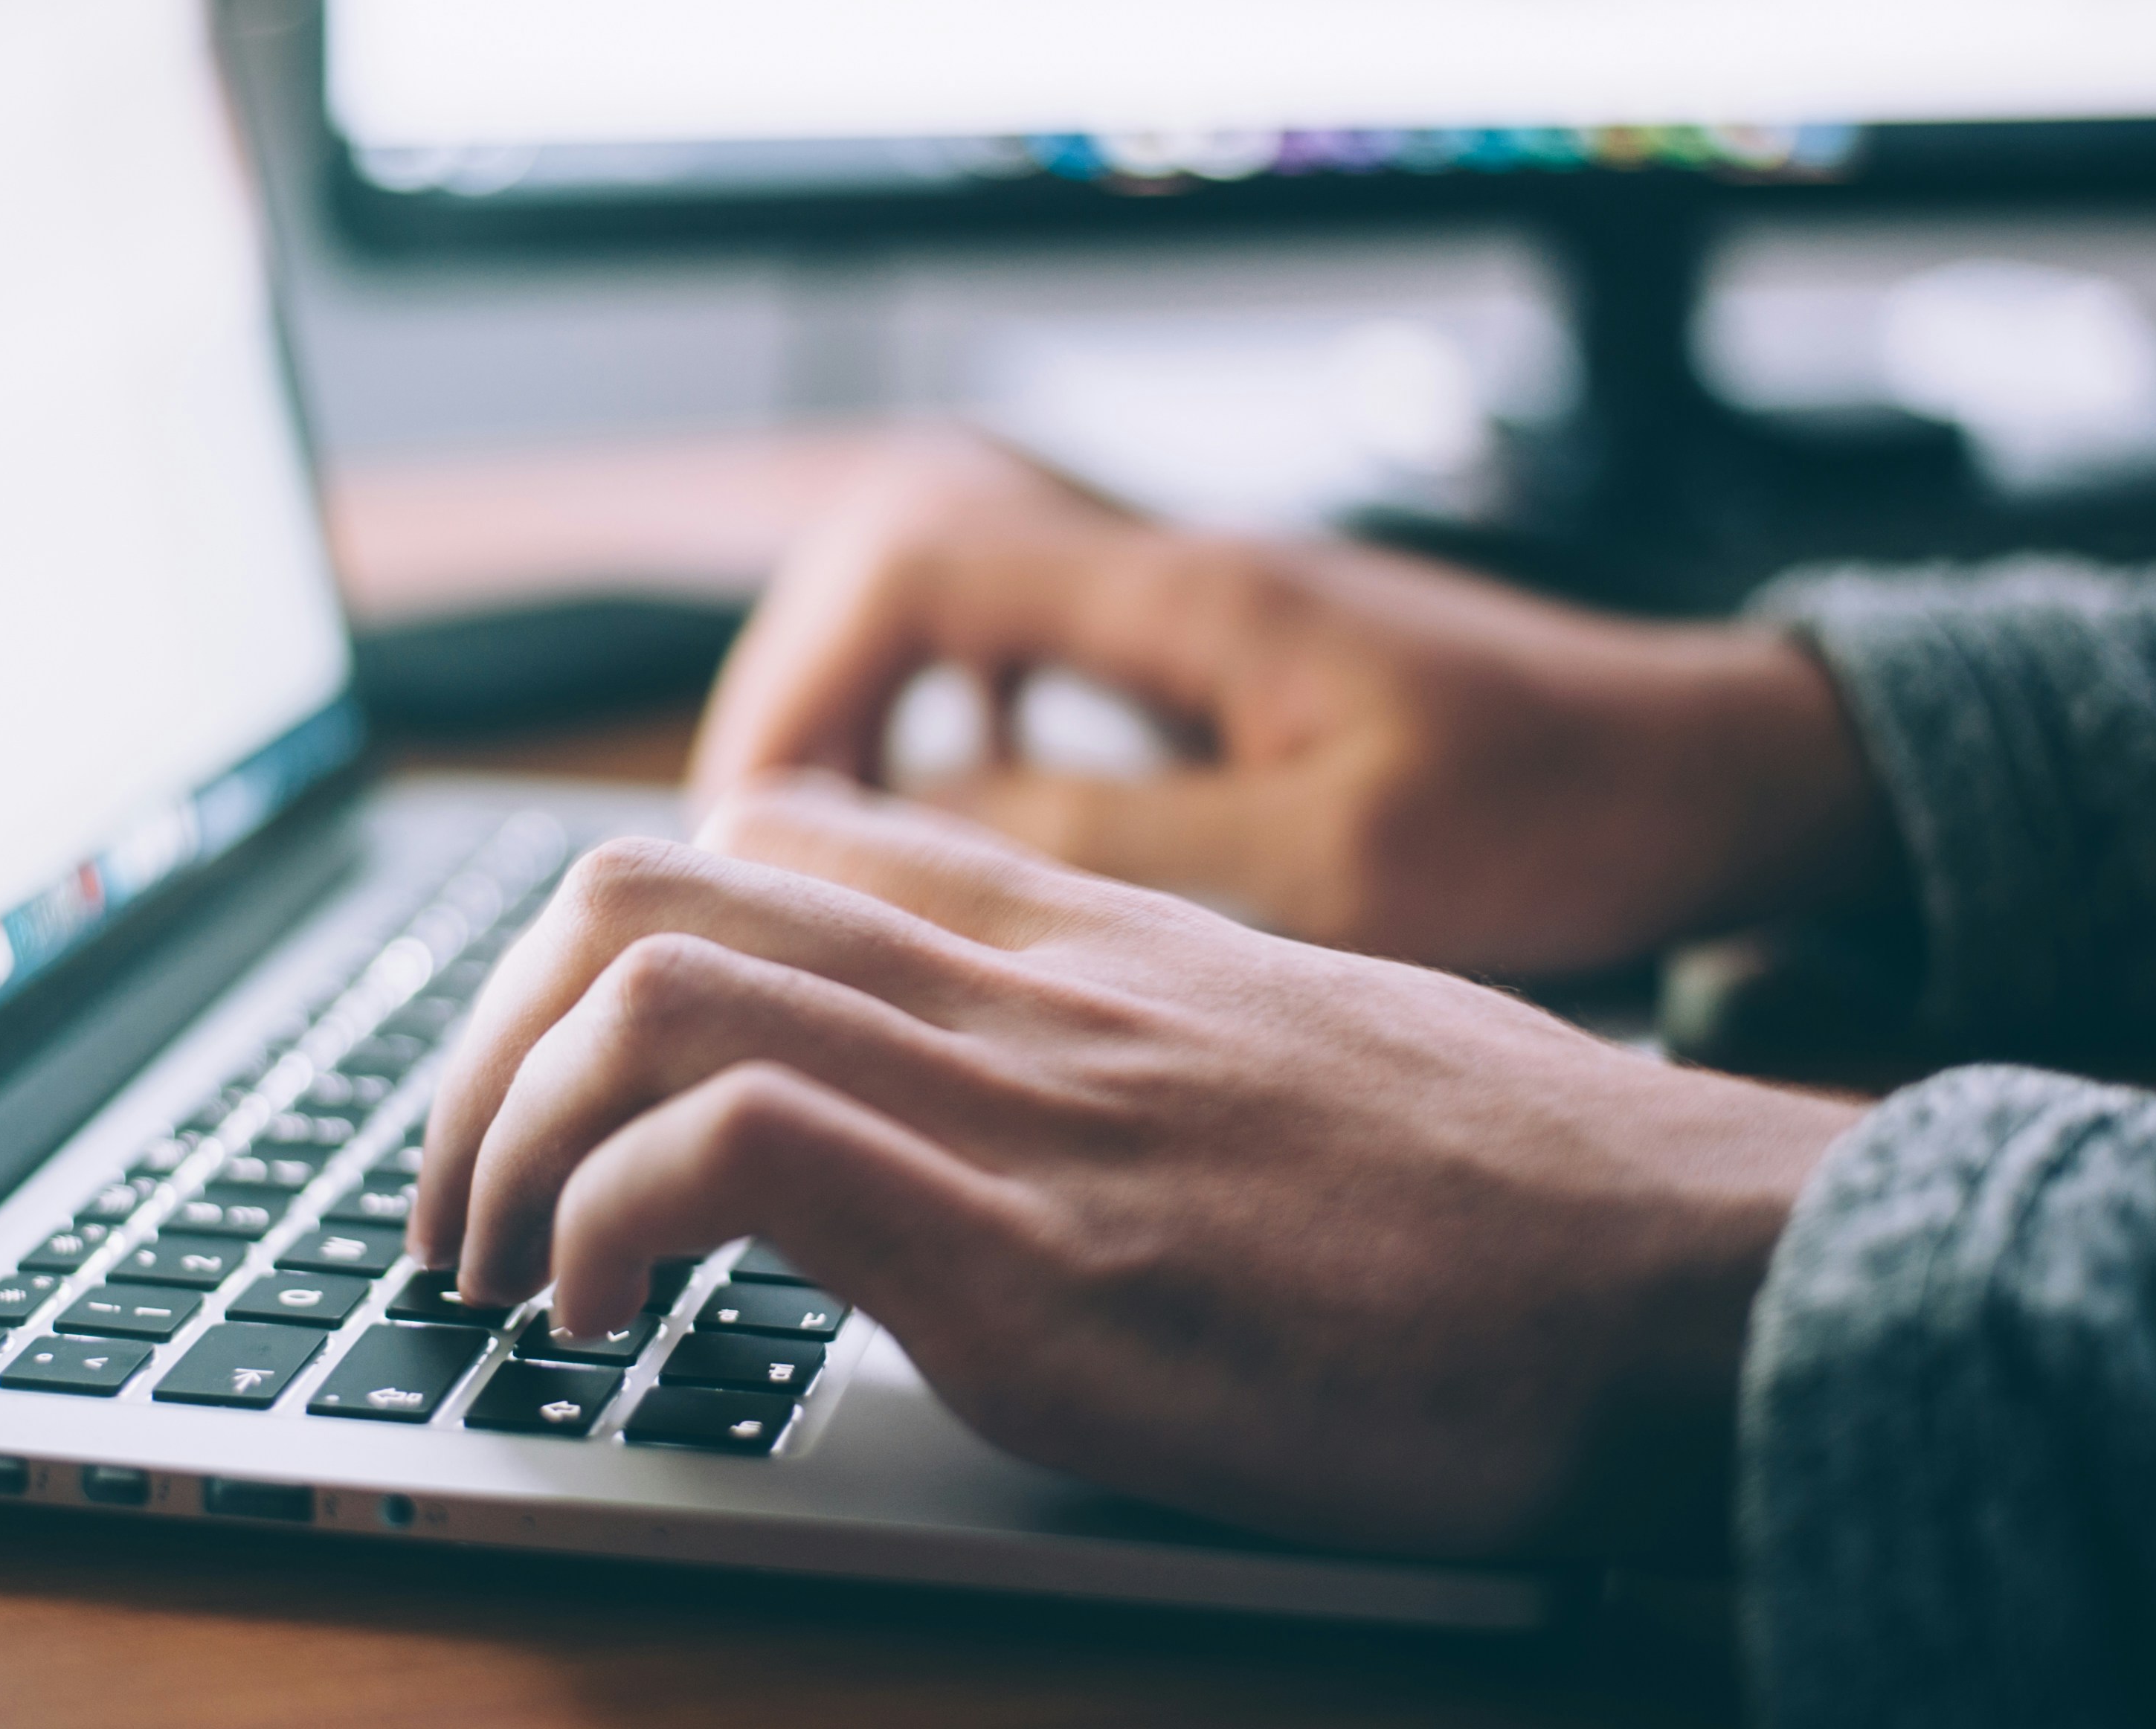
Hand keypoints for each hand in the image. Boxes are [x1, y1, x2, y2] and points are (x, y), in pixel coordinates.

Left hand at [412, 776, 1861, 1559]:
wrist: (1695, 1272)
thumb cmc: (1517, 1193)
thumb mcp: (1293, 1052)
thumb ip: (1129, 1036)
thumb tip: (1016, 1101)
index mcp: (1077, 936)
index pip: (769, 834)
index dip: (604, 943)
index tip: (562, 1080)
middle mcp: (1022, 986)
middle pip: (645, 884)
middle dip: (484, 1040)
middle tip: (460, 1192)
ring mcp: (1023, 1108)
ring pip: (648, 984)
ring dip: (500, 1131)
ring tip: (493, 1268)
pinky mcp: (1041, 1261)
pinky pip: (733, 1149)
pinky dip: (605, 1222)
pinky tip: (602, 1321)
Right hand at [690, 436, 1897, 977]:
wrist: (1710, 770)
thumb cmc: (1560, 813)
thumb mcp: (1336, 864)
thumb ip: (1118, 840)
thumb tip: (915, 830)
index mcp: (1188, 597)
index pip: (916, 565)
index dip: (803, 680)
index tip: (758, 817)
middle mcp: (1174, 575)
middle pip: (906, 563)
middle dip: (808, 693)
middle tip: (763, 844)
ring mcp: (1197, 611)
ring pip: (962, 609)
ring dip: (878, 708)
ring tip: (835, 841)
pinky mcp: (1224, 663)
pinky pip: (1037, 659)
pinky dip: (967, 726)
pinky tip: (973, 823)